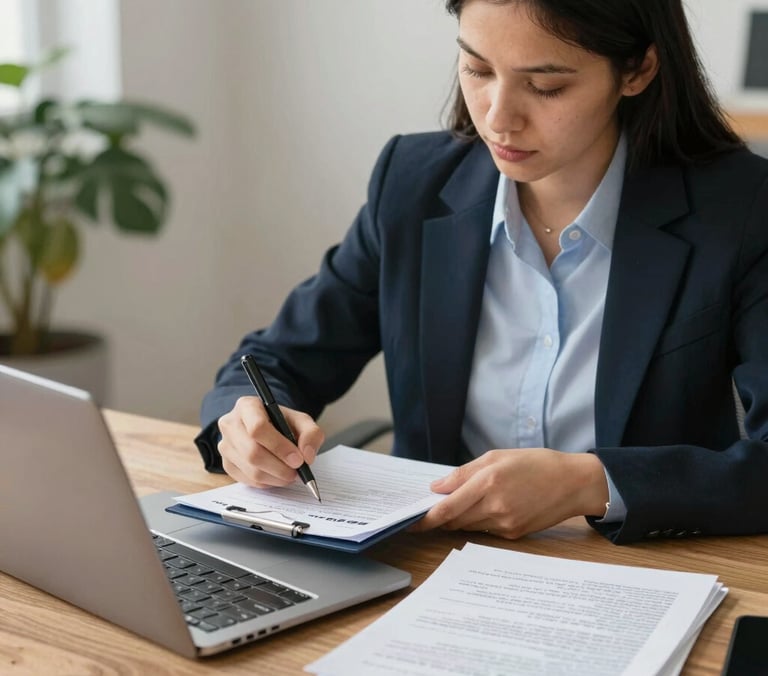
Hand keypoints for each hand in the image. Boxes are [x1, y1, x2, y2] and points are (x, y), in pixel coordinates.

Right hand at [217, 396, 323, 486]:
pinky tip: (278, 475)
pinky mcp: (227, 464)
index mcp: (247, 406)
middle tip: (297, 472)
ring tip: (291, 474)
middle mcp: (230, 424)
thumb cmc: (282, 422)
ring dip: (276, 477)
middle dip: (279, 467)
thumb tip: (306, 456)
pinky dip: (268, 482)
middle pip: (253, 452)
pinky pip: (248, 480)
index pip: (258, 428)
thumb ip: (311, 434)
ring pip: (251, 469)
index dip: (279, 446)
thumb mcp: (301, 420)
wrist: (267, 427)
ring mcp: (225, 445)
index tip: (297, 459)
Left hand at [412, 448, 608, 538]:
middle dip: (439, 517)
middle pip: (454, 520)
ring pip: (468, 527)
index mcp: (488, 482)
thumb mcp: (497, 457)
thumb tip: (437, 488)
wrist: (573, 483)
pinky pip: (485, 531)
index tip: (411, 522)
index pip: (447, 508)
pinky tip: (487, 508)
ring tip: (460, 505)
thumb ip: (464, 473)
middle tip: (427, 512)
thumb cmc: (536, 464)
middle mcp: (495, 507)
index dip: (426, 518)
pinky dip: (478, 521)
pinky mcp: (514, 535)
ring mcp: (505, 524)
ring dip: (458, 519)